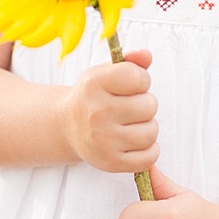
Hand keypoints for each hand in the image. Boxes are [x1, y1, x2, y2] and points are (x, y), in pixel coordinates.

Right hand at [61, 49, 158, 173]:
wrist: (67, 126)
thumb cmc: (94, 97)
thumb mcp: (106, 73)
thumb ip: (131, 62)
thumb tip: (145, 56)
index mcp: (94, 85)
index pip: (139, 78)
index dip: (141, 81)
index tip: (129, 86)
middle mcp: (96, 113)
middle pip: (149, 106)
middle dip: (144, 106)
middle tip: (128, 108)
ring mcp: (102, 141)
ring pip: (151, 132)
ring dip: (146, 128)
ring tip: (129, 125)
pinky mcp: (109, 163)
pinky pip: (150, 157)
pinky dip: (148, 151)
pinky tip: (133, 143)